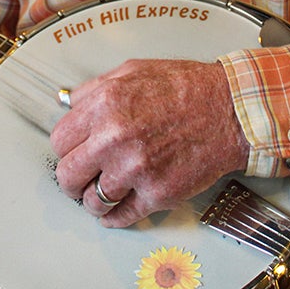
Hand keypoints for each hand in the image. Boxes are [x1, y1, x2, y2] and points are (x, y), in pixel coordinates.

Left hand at [50, 59, 249, 227]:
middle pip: (68, 175)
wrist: (230, 109)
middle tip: (80, 180)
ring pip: (92, 201)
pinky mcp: (157, 193)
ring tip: (103, 193)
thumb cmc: (188, 88)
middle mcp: (115, 138)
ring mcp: (135, 169)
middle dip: (71, 180)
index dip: (66, 149)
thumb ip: (95, 89)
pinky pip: (122, 216)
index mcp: (105, 105)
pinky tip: (116, 209)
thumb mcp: (133, 70)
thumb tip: (70, 105)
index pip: (59, 141)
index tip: (73, 153)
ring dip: (94, 200)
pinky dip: (115, 217)